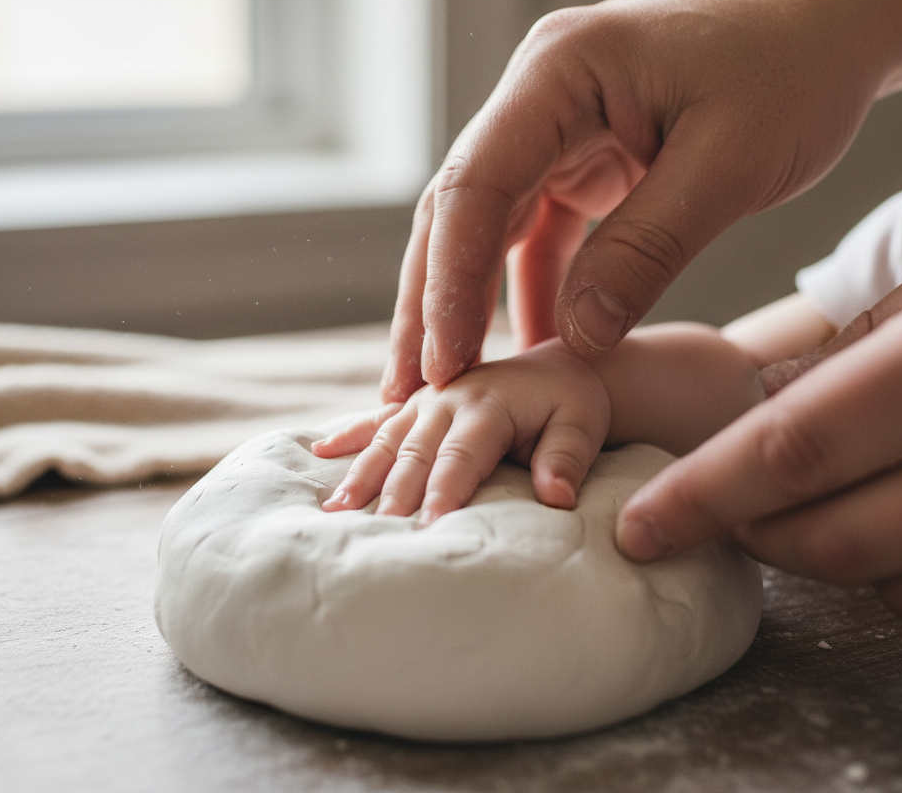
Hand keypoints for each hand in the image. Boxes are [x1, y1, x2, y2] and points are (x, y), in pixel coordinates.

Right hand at [314, 341, 609, 524]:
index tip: (428, 528)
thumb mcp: (582, 425)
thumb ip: (567, 458)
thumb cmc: (572, 405)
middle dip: (393, 492)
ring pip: (387, 438)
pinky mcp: (417, 403)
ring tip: (335, 509)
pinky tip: (319, 451)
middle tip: (373, 533)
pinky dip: (349, 435)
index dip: (443, 492)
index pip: (460, 456)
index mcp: (488, 405)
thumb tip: (556, 497)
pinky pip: (377, 419)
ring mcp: (427, 399)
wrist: (558, 369)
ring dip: (361, 472)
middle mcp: (449, 397)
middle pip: (415, 451)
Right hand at [383, 0, 901, 403]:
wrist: (829, 25)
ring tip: (445, 383)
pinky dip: (533, 290)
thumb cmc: (791, 70)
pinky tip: (531, 347)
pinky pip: (539, 233)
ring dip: (467, 303)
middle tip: (408, 390)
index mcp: (558, 72)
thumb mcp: (728, 166)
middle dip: (432, 303)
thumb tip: (573, 340)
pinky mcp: (579, 159)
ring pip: (486, 226)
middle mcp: (537, 96)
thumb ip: (645, 252)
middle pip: (459, 209)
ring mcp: (553, 126)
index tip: (444, 364)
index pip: (476, 185)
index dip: (450, 281)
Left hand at [616, 296, 901, 622]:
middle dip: (756, 536)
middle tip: (717, 516)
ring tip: (804, 507)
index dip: (706, 496)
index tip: (640, 529)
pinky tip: (886, 524)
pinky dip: (898, 580)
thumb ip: (842, 359)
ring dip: (827, 558)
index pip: (798, 444)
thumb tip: (755, 408)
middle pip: (841, 532)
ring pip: (896, 582)